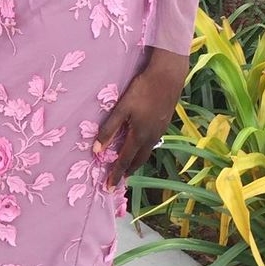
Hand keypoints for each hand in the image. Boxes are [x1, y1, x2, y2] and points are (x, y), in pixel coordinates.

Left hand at [93, 48, 188, 187]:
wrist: (167, 77)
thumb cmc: (142, 90)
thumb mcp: (122, 108)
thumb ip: (109, 128)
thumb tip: (97, 149)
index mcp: (139, 136)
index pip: (124, 161)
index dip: (115, 174)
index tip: (108, 188)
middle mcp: (151, 138)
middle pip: (138, 160)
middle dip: (128, 171)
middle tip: (119, 179)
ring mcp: (159, 131)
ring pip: (146, 152)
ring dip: (136, 161)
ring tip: (128, 165)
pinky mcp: (164, 123)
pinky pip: (151, 143)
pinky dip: (143, 149)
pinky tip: (140, 144)